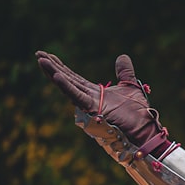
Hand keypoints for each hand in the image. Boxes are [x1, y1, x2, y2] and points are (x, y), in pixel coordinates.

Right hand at [35, 51, 163, 145]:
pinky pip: (78, 97)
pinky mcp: (94, 111)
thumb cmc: (138, 113)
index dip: (61, 67)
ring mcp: (90, 106)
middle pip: (67, 81)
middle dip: (52, 68)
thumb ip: (124, 72)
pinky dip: (67, 87)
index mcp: (95, 94)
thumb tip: (122, 56)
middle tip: (38, 54)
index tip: (49, 55)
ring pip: (69, 87)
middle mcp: (89, 100)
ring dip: (54, 74)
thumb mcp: (130, 86)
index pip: (74, 78)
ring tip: (41, 61)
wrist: (146, 129)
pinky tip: (57, 76)